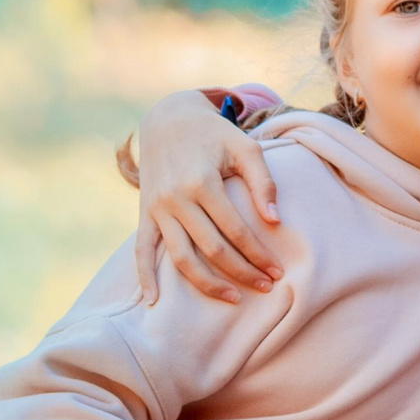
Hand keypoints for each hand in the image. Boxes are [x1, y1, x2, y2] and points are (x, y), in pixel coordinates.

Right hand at [133, 91, 283, 303]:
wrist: (168, 118)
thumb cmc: (214, 134)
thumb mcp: (245, 146)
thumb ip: (263, 182)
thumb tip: (275, 221)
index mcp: (202, 182)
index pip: (236, 230)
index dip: (259, 254)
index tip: (278, 271)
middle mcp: (176, 198)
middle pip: (212, 249)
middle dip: (242, 272)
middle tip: (266, 287)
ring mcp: (157, 208)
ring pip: (181, 258)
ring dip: (207, 284)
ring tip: (233, 298)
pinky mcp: (144, 212)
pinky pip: (141, 250)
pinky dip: (144, 277)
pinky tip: (153, 301)